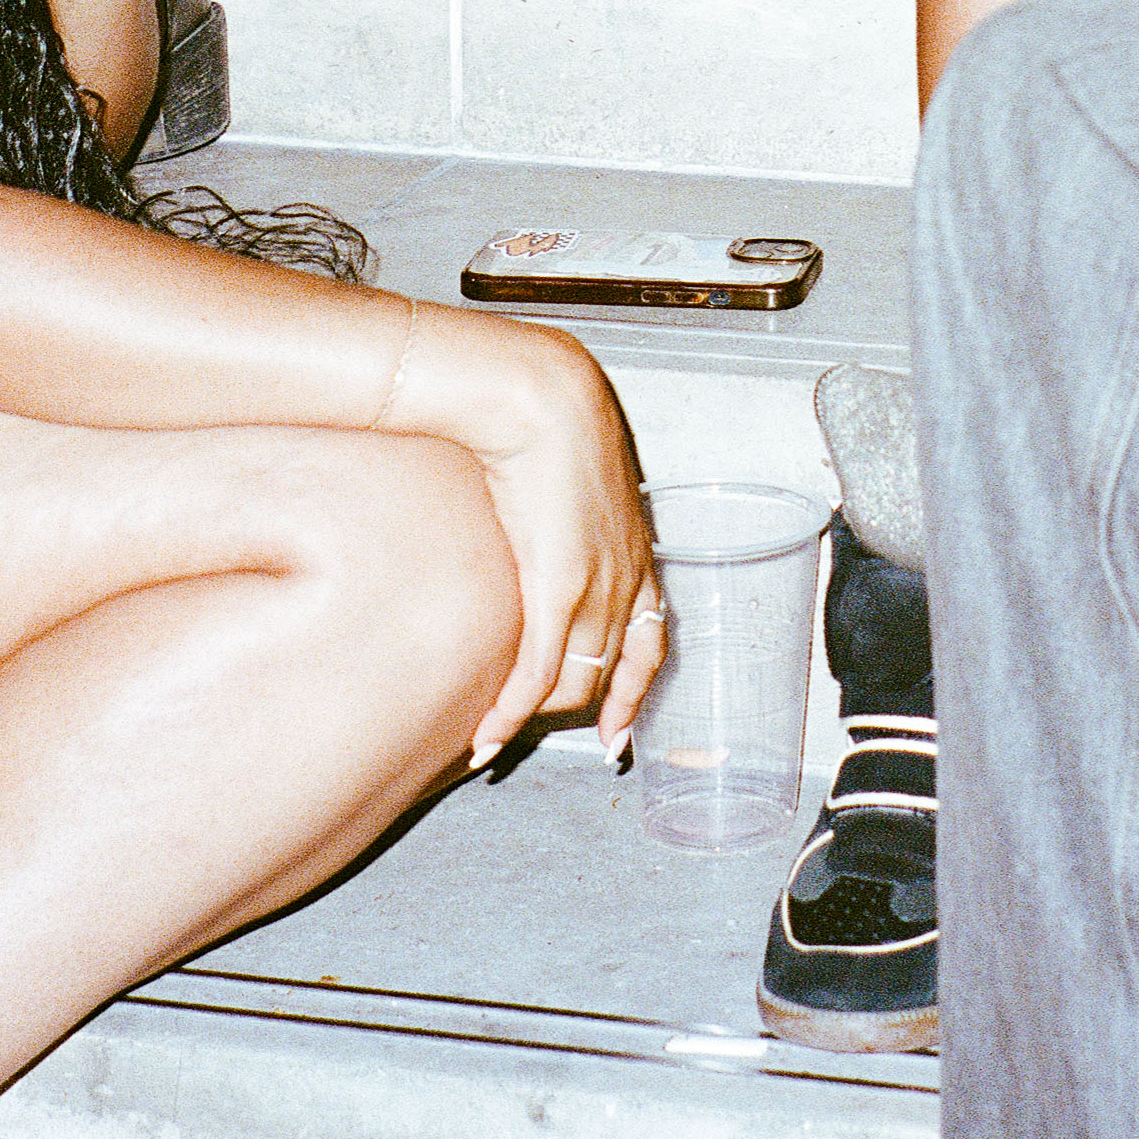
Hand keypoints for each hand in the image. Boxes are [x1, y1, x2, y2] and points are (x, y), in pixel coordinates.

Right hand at [380, 309, 662, 765]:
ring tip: (497, 739)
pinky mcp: (558, 588)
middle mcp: (627, 579)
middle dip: (575, 714)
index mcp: (637, 553)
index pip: (650, 644)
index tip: (619, 733)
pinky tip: (488, 735)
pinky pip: (537, 673)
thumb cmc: (550, 422)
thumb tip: (543, 534)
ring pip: (574, 683)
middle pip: (609, 674)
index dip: (633, 695)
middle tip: (533, 736)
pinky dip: (512, 712)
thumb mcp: (575, 479)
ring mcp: (597, 588)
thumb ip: (571, 518)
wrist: (541, 398)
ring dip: (536, 719)